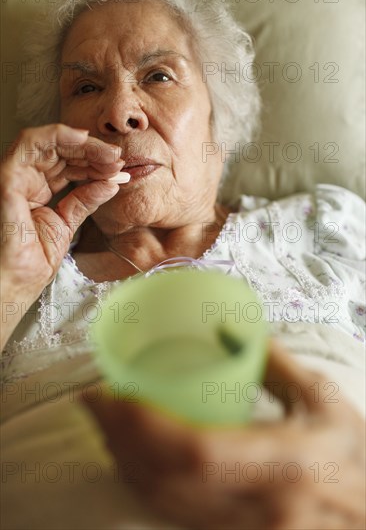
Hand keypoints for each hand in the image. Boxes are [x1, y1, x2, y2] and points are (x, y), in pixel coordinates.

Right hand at [0, 124, 127, 346]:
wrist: (17, 281)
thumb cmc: (31, 260)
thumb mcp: (67, 224)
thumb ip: (85, 200)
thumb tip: (111, 183)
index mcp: (36, 189)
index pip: (67, 164)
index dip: (94, 162)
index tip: (118, 168)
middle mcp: (25, 179)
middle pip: (60, 151)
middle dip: (93, 151)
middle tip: (117, 158)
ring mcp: (16, 177)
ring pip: (48, 142)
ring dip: (83, 143)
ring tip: (108, 154)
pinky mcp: (9, 178)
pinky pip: (29, 144)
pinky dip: (57, 135)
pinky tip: (83, 138)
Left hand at [84, 343, 364, 529]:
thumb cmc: (348, 451)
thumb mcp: (324, 399)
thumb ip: (276, 361)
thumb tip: (228, 327)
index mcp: (287, 463)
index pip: (197, 451)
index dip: (144, 426)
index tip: (111, 396)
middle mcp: (262, 506)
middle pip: (168, 481)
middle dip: (119, 442)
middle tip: (94, 405)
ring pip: (165, 504)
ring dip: (124, 464)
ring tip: (103, 426)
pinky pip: (175, 517)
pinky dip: (143, 487)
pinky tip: (129, 460)